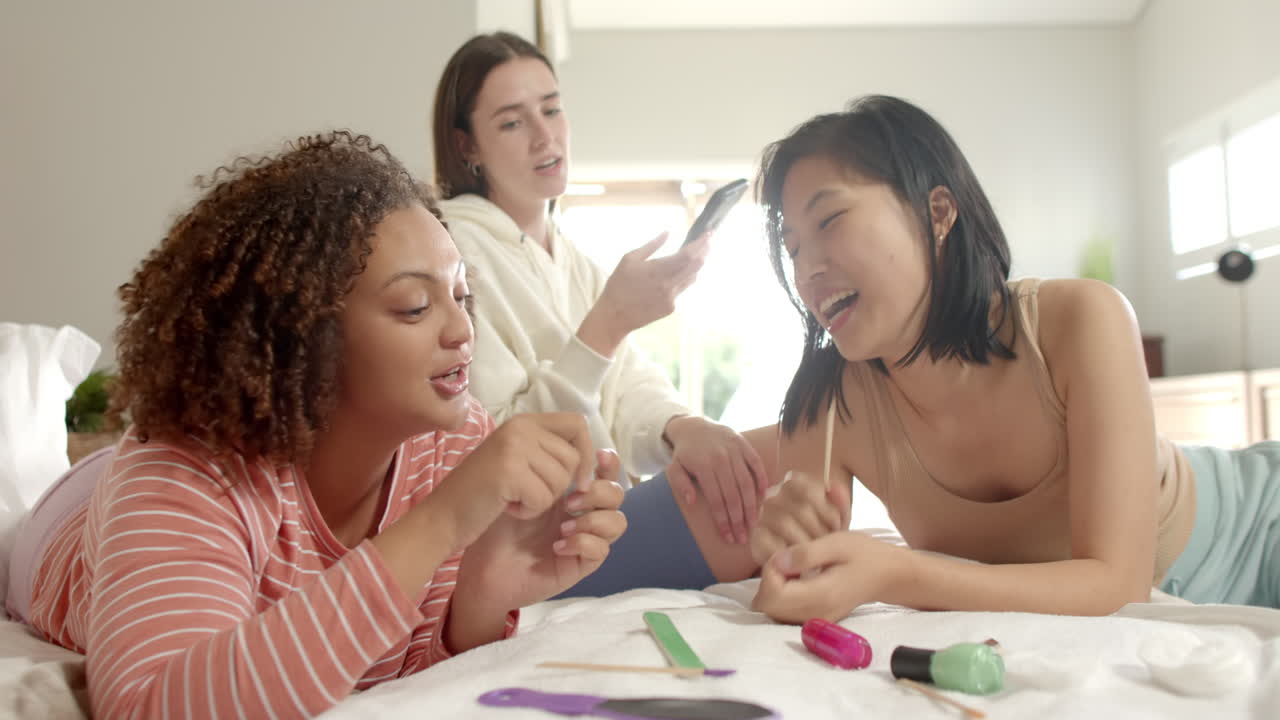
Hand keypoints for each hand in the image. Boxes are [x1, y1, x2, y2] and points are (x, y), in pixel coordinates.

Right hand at [430, 412, 595, 553]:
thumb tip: (592, 456)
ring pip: (561, 480)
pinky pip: (544, 498)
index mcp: (523, 421)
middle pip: (573, 458)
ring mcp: (513, 447)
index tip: (579, 481)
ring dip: (541, 500)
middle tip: (524, 492)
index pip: (578, 424)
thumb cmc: (482, 494)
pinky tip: (506, 507)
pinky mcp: (509, 471)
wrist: (442, 517)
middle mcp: (520, 427)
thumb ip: (546, 450)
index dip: (587, 453)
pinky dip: (529, 511)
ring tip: (512, 498)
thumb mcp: (516, 460)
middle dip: (558, 486)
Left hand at [456, 449, 626, 613]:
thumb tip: (566, 442)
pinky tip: (557, 546)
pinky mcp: (581, 564)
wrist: (483, 566)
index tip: (598, 455)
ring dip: (593, 519)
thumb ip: (541, 462)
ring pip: (617, 521)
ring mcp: (585, 538)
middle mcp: (583, 513)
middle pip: (616, 493)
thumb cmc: (497, 524)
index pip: (604, 471)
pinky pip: (601, 550)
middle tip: (568, 499)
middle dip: (598, 491)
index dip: (609, 463)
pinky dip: (583, 543)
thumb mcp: (515, 486)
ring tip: (562, 526)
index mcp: (572, 490)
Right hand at [577, 232, 708, 357]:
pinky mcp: (671, 308)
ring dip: (697, 264)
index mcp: (657, 270)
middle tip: (708, 239)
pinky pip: (682, 289)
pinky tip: (681, 271)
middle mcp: (668, 285)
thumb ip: (651, 245)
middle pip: (696, 265)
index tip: (708, 233)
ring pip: (692, 277)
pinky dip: (684, 277)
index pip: (688, 255)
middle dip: (705, 250)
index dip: (701, 243)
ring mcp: (671, 298)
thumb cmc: (618, 285)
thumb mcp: (630, 259)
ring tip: (699, 252)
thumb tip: (667, 233)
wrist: (614, 316)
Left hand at [664, 415, 768, 544]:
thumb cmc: (685, 454)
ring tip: (754, 524)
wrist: (694, 426)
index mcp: (704, 466)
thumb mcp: (674, 468)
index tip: (728, 537)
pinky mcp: (744, 444)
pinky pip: (756, 464)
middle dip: (739, 520)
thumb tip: (692, 502)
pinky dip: (762, 480)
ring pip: (747, 483)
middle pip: (733, 495)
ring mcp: (734, 451)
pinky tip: (763, 498)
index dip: (723, 521)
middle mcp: (721, 459)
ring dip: (752, 506)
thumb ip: (680, 484)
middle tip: (743, 538)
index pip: (717, 500)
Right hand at [750, 470, 850, 566]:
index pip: (809, 489)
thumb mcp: (837, 519)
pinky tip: (801, 561)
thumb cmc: (822, 534)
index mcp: (793, 484)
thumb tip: (833, 486)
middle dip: (820, 530)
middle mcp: (773, 496)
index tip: (836, 526)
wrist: (805, 560)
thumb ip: (840, 503)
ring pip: (785, 525)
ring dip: (806, 543)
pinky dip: (790, 554)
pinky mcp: (756, 538)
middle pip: (801, 509)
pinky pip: (772, 543)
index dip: (827, 510)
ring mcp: (762, 517)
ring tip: (817, 554)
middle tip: (828, 545)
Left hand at [752, 531, 902, 623]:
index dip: (770, 571)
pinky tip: (797, 579)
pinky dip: (782, 596)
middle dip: (768, 580)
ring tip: (793, 568)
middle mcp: (815, 615)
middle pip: (768, 607)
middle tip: (788, 560)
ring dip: (774, 588)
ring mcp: (816, 621)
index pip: (772, 595)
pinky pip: (785, 614)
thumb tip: (776, 561)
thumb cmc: (865, 554)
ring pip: (773, 612)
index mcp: (820, 596)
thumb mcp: (836, 543)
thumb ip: (805, 553)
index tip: (786, 554)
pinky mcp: (816, 620)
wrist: (889, 575)